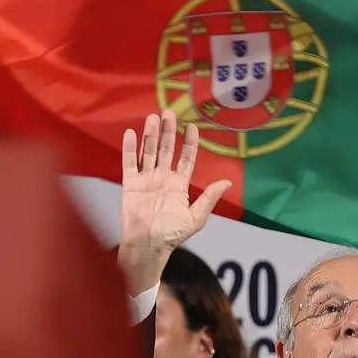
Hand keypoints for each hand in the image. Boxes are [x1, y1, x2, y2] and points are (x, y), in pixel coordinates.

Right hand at [118, 110, 231, 293]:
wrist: (147, 245)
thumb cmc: (172, 234)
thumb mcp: (196, 217)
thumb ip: (209, 198)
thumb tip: (227, 182)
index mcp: (179, 185)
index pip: (186, 158)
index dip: (189, 143)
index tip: (192, 126)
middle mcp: (163, 178)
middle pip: (166, 149)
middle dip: (168, 131)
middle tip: (169, 112)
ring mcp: (146, 179)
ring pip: (149, 151)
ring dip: (151, 134)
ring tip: (153, 117)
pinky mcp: (130, 183)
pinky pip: (129, 162)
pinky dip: (130, 148)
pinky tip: (132, 133)